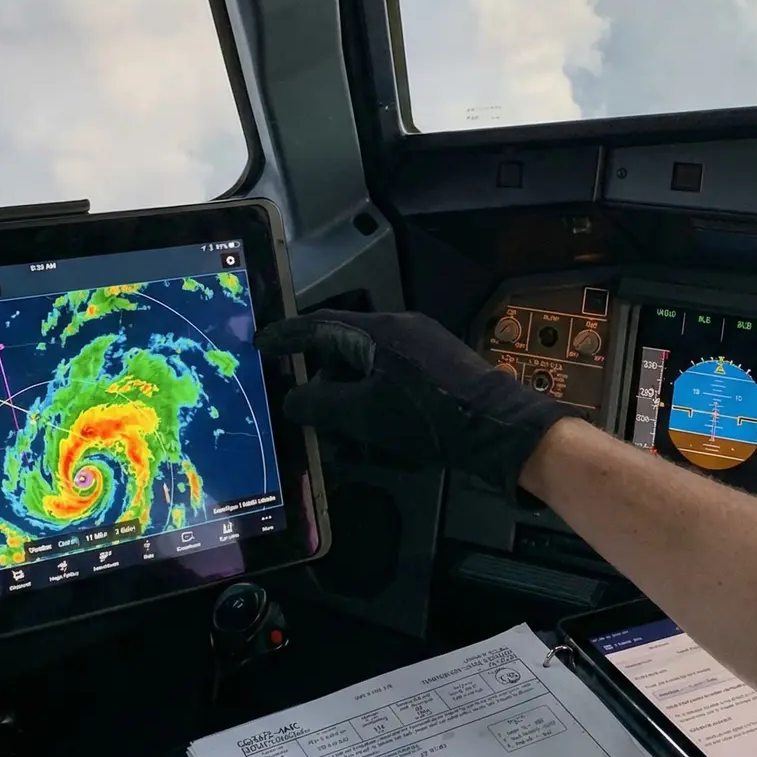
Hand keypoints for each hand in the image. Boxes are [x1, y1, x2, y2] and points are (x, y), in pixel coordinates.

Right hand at [254, 310, 576, 495]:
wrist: (496, 427)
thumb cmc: (426, 416)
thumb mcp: (363, 414)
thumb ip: (320, 404)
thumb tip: (292, 399)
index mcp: (378, 330)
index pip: (320, 324)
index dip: (287, 336)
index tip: (261, 343)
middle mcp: (400, 329)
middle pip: (344, 345)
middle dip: (318, 374)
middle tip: (297, 398)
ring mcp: (422, 347)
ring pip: (368, 364)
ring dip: (345, 392)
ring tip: (331, 426)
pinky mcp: (438, 368)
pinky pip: (390, 377)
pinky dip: (370, 398)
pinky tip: (366, 432)